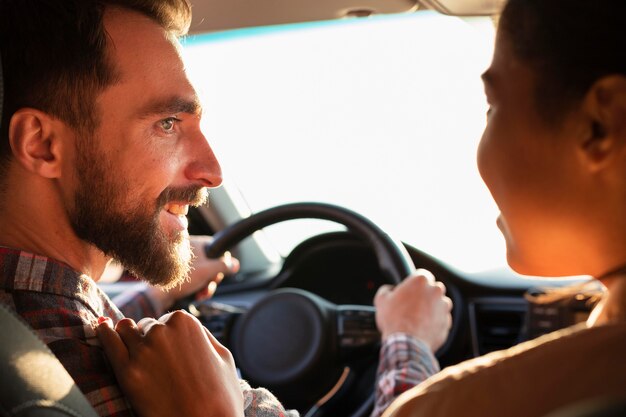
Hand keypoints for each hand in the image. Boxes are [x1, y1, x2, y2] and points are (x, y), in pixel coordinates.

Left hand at [96, 311, 243, 416]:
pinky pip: (107, 342)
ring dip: (128, 336)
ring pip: (124, 329)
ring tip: (133, 350)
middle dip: (149, 338)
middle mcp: (161, 330)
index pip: (167, 319)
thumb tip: (190, 329)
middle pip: (145, 326)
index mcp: (185, 322)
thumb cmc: (220, 395)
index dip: (169, 336)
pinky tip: (101, 327)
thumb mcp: (223, 355)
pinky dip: (104, 332)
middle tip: (157, 360)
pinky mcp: (126, 372)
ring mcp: (142, 351)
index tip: (170, 350)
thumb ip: (203, 335)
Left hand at [149, 235, 239, 312]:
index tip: (219, 273)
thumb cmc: (181, 279)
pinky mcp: (180, 274)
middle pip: (213, 264)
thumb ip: (223, 266)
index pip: (219, 250)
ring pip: (205, 274)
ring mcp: (185, 263)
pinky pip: (196, 279)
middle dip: (213, 279)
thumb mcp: (207, 271)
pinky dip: (198, 288)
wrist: (157, 294)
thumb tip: (235, 264)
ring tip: (201, 294)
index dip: (223, 263)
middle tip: (208, 285)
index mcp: (198, 245)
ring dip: (206, 286)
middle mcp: (192, 251)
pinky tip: (195, 295)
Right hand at [374, 269, 452, 351]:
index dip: (415, 283)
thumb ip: (386, 290)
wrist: (406, 343)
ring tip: (418, 318)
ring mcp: (444, 307)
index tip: (410, 291)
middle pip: (433, 288)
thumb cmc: (394, 320)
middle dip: (426, 295)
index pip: (422, 275)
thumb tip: (388, 290)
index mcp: (421, 281)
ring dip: (432, 308)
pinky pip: (442, 319)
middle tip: (413, 305)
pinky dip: (435, 322)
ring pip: (440, 304)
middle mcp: (436, 291)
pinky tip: (423, 328)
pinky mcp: (447, 322)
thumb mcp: (381, 300)